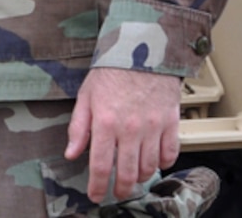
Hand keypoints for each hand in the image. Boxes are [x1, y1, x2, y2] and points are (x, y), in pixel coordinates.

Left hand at [65, 67, 181, 202]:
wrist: (142, 46)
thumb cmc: (113, 70)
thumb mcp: (87, 95)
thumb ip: (79, 126)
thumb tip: (71, 153)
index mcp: (106, 122)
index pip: (100, 165)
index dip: (97, 186)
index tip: (95, 195)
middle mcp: (130, 128)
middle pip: (126, 173)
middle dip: (121, 189)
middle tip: (117, 193)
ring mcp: (153, 126)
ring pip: (148, 167)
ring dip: (140, 177)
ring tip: (134, 176)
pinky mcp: (170, 121)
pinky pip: (170, 153)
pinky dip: (163, 163)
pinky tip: (154, 161)